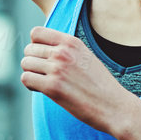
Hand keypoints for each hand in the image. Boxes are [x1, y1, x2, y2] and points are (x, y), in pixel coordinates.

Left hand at [20, 25, 134, 134]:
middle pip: (29, 50)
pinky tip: (43, 90)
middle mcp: (63, 52)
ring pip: (25, 64)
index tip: (44, 58)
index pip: (36, 33)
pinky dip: (30, 85)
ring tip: (45, 82)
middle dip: (33, 62)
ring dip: (31, 74)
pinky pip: (26, 79)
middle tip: (45, 75)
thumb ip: (67, 50)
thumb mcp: (86, 57)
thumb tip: (43, 49)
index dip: (35, 46)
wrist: (114, 106)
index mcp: (71, 42)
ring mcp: (57, 69)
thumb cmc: (100, 86)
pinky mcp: (53, 87)